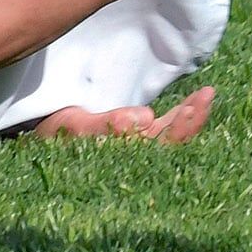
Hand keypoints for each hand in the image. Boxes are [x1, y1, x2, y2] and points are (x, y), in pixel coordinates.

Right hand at [30, 87, 215, 143]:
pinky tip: (193, 102)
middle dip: (193, 117)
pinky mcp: (135, 132)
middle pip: (175, 140)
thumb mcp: (76, 126)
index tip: (194, 107)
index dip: (181, 127)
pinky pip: (166, 126)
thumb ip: (108, 124)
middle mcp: (139, 154)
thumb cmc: (58, 134)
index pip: (164, 144)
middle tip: (207, 94)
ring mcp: (139, 144)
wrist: (44, 134)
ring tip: (207, 94)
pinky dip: (182, 113)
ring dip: (191, 113)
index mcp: (129, 157)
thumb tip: (146, 118)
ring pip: (174, 132)